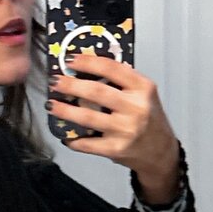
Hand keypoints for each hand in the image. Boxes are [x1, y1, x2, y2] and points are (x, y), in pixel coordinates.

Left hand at [47, 54, 178, 182]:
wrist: (161, 152)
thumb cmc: (149, 119)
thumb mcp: (143, 94)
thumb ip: (122, 81)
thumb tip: (86, 67)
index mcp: (143, 88)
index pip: (112, 68)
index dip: (87, 62)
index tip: (70, 59)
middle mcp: (135, 108)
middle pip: (96, 92)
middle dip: (70, 85)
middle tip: (55, 81)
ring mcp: (125, 130)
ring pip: (87, 117)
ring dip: (65, 110)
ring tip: (52, 104)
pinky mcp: (115, 149)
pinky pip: (87, 143)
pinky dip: (73, 139)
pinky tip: (64, 133)